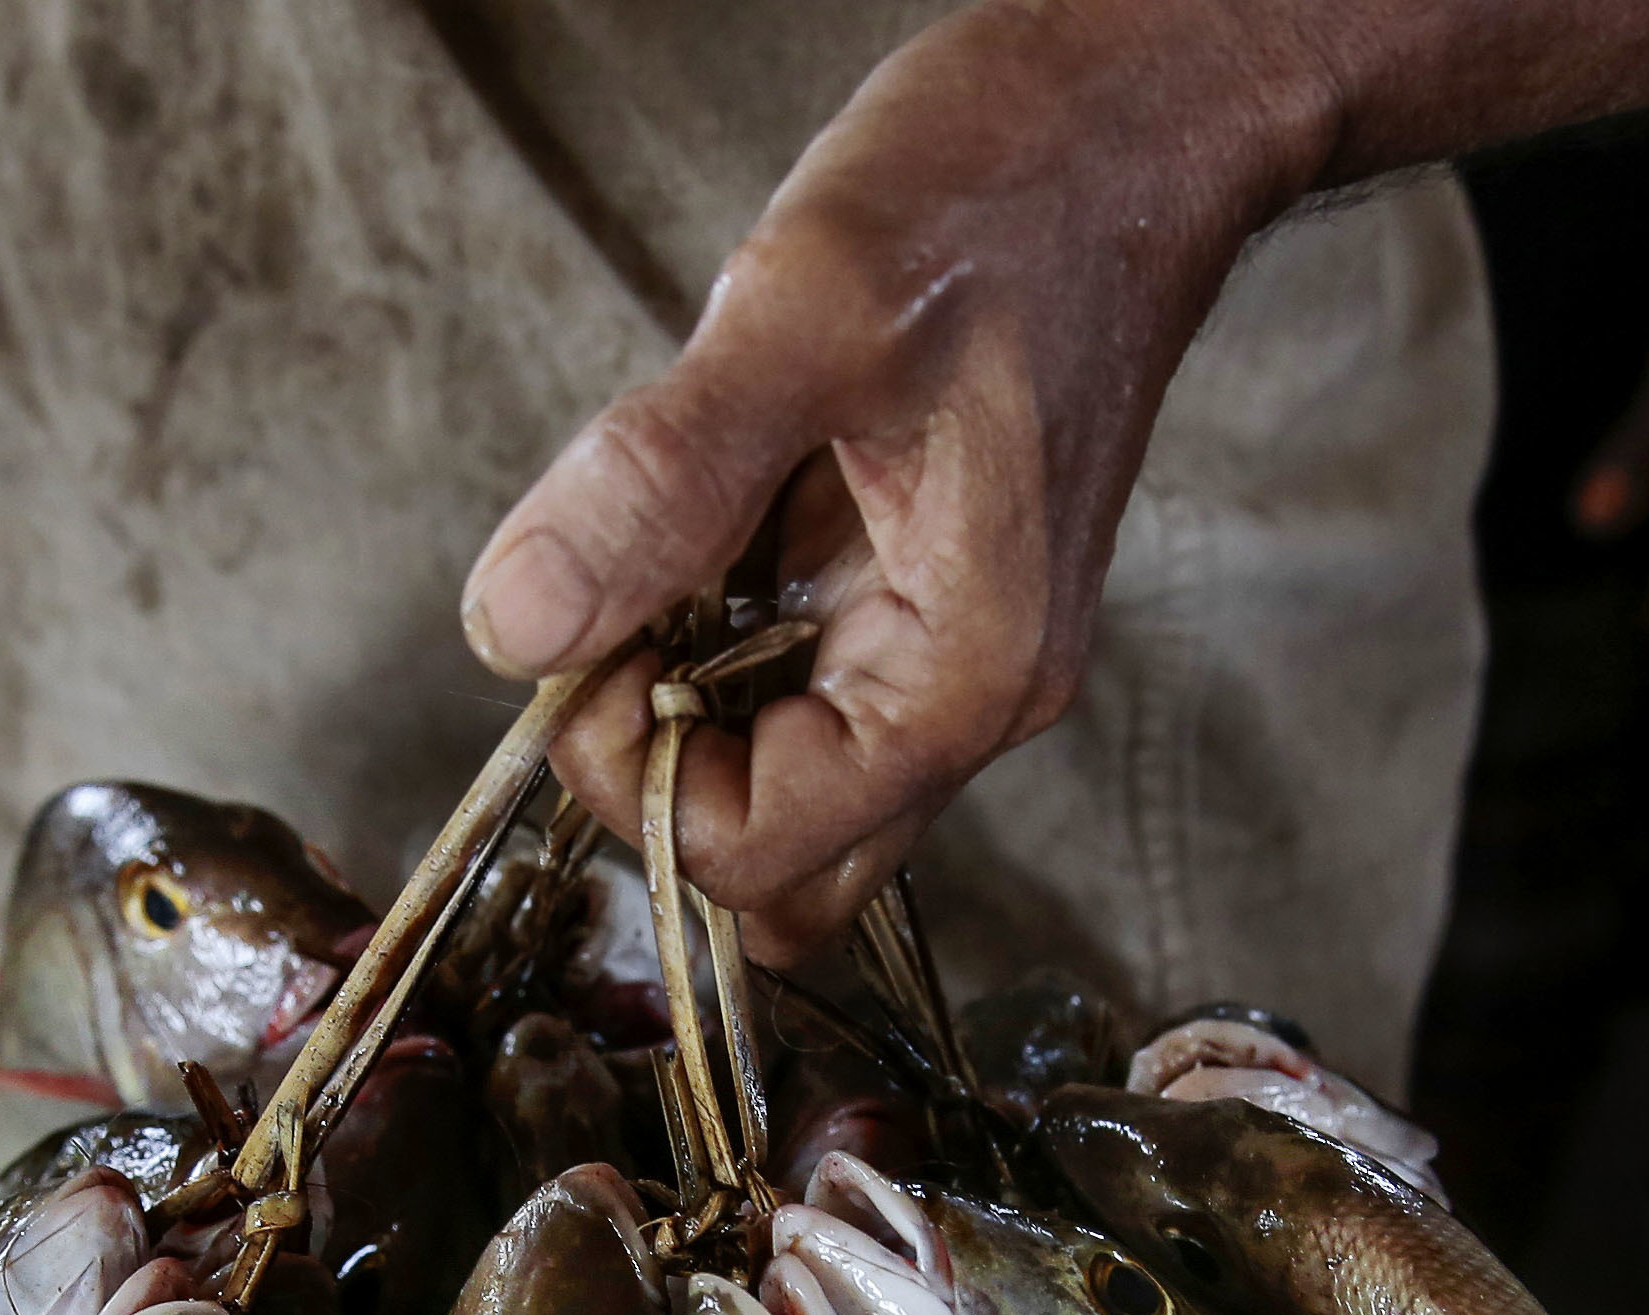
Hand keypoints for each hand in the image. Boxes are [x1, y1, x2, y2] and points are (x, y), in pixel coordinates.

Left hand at [458, 5, 1303, 957]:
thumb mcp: (806, 312)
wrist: (1129, 113)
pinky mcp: (919, 593)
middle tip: (608, 620)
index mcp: (965, 671)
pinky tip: (709, 522)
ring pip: (787, 788)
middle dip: (660, 782)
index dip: (632, 776)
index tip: (581, 640)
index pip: (759, 854)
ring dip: (688, 715)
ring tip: (660, 556)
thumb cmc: (1010, 189)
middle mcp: (971, 693)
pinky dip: (719, 643)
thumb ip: (661, 482)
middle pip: (783, 867)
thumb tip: (518, 627)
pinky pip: (799, 687)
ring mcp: (949, 649)